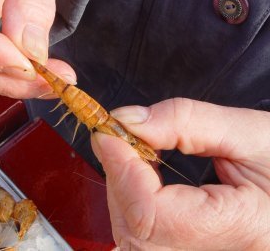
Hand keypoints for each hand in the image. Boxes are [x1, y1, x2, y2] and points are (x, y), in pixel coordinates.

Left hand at [91, 98, 269, 249]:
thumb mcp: (249, 133)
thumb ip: (185, 121)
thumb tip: (127, 120)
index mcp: (239, 231)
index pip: (149, 213)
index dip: (121, 169)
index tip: (109, 132)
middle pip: (133, 229)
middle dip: (118, 176)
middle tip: (123, 138)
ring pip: (131, 236)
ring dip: (122, 188)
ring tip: (138, 154)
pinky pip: (142, 237)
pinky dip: (131, 202)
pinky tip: (144, 178)